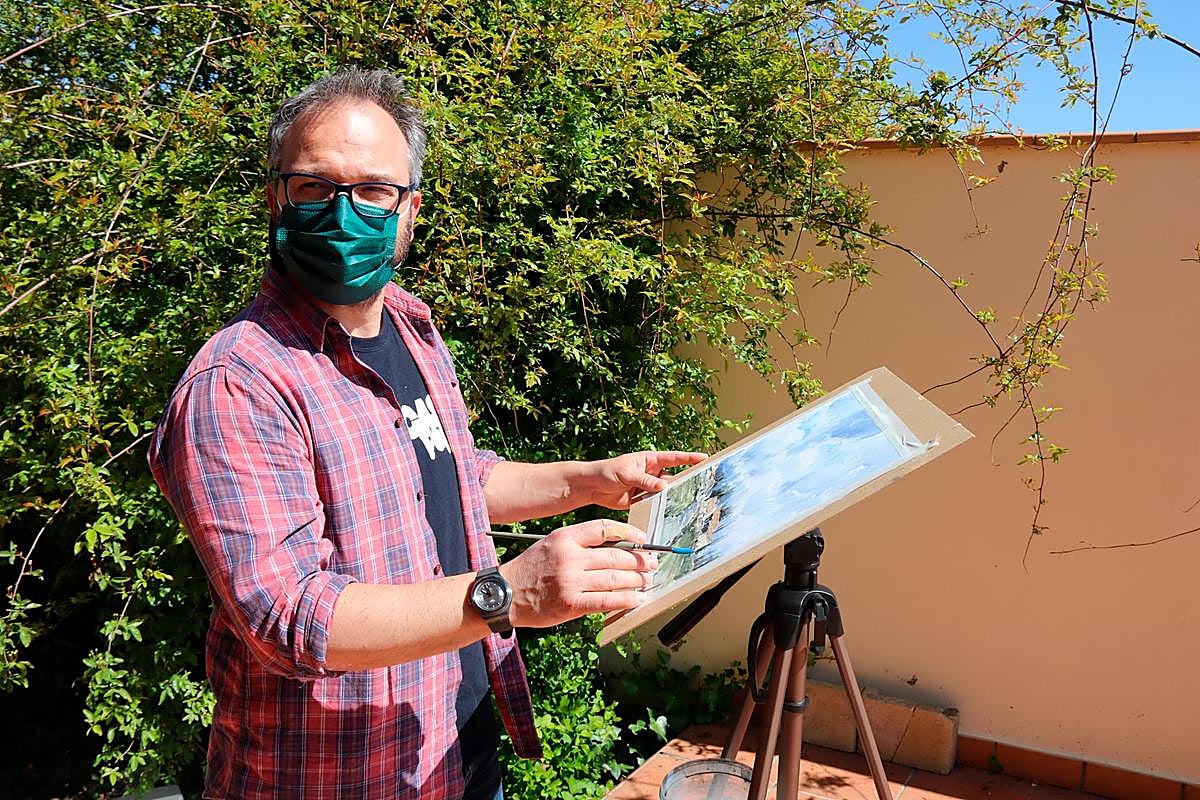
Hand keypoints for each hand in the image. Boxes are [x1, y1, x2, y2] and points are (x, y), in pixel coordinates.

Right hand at [499, 519, 657, 627]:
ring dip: (637, 580)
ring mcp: (571, 581)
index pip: (605, 529)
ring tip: (647, 581)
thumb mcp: (551, 544)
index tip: (643, 539)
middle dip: (640, 560)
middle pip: (616, 555)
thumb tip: (616, 549)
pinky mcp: (571, 603)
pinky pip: (607, 600)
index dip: (629, 534)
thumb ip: (579, 544)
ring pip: (615, 578)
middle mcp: (570, 557)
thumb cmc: (529, 570)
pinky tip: (637, 599)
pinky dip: (626, 600)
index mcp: (565, 537)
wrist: (504, 594)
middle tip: (652, 564)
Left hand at [585, 450, 706, 509]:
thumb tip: (664, 486)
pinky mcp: (642, 500)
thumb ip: (645, 480)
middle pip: (673, 477)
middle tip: (701, 485)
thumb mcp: (626, 473)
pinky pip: (656, 503)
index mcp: (649, 460)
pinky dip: (661, 507)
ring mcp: (648, 487)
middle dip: (685, 481)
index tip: (704, 458)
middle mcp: (652, 473)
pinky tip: (669, 512)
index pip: (673, 458)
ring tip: (687, 502)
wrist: (592, 487)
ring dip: (673, 497)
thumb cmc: (607, 471)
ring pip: (666, 492)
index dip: (689, 458)